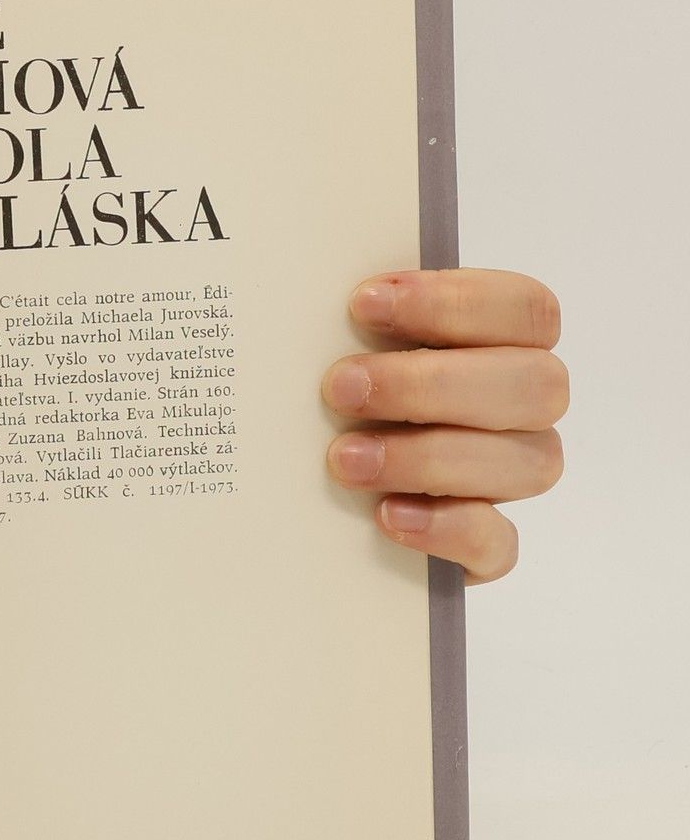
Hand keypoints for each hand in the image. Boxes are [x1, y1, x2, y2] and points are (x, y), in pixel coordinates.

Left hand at [322, 269, 566, 583]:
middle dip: (430, 385)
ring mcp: (510, 477)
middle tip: (340, 388)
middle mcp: (522, 407)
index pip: (526, 309)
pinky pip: (498, 544)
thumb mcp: (345, 344)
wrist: (309, 498)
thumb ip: (354, 320)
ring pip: (527, 464)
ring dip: (429, 458)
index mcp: (506, 341)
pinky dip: (447, 528)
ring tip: (344, 459)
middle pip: (533, 386)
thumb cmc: (342, 390)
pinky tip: (389, 516)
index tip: (363, 303)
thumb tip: (306, 293)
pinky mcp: (487, 546)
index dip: (453, 301)